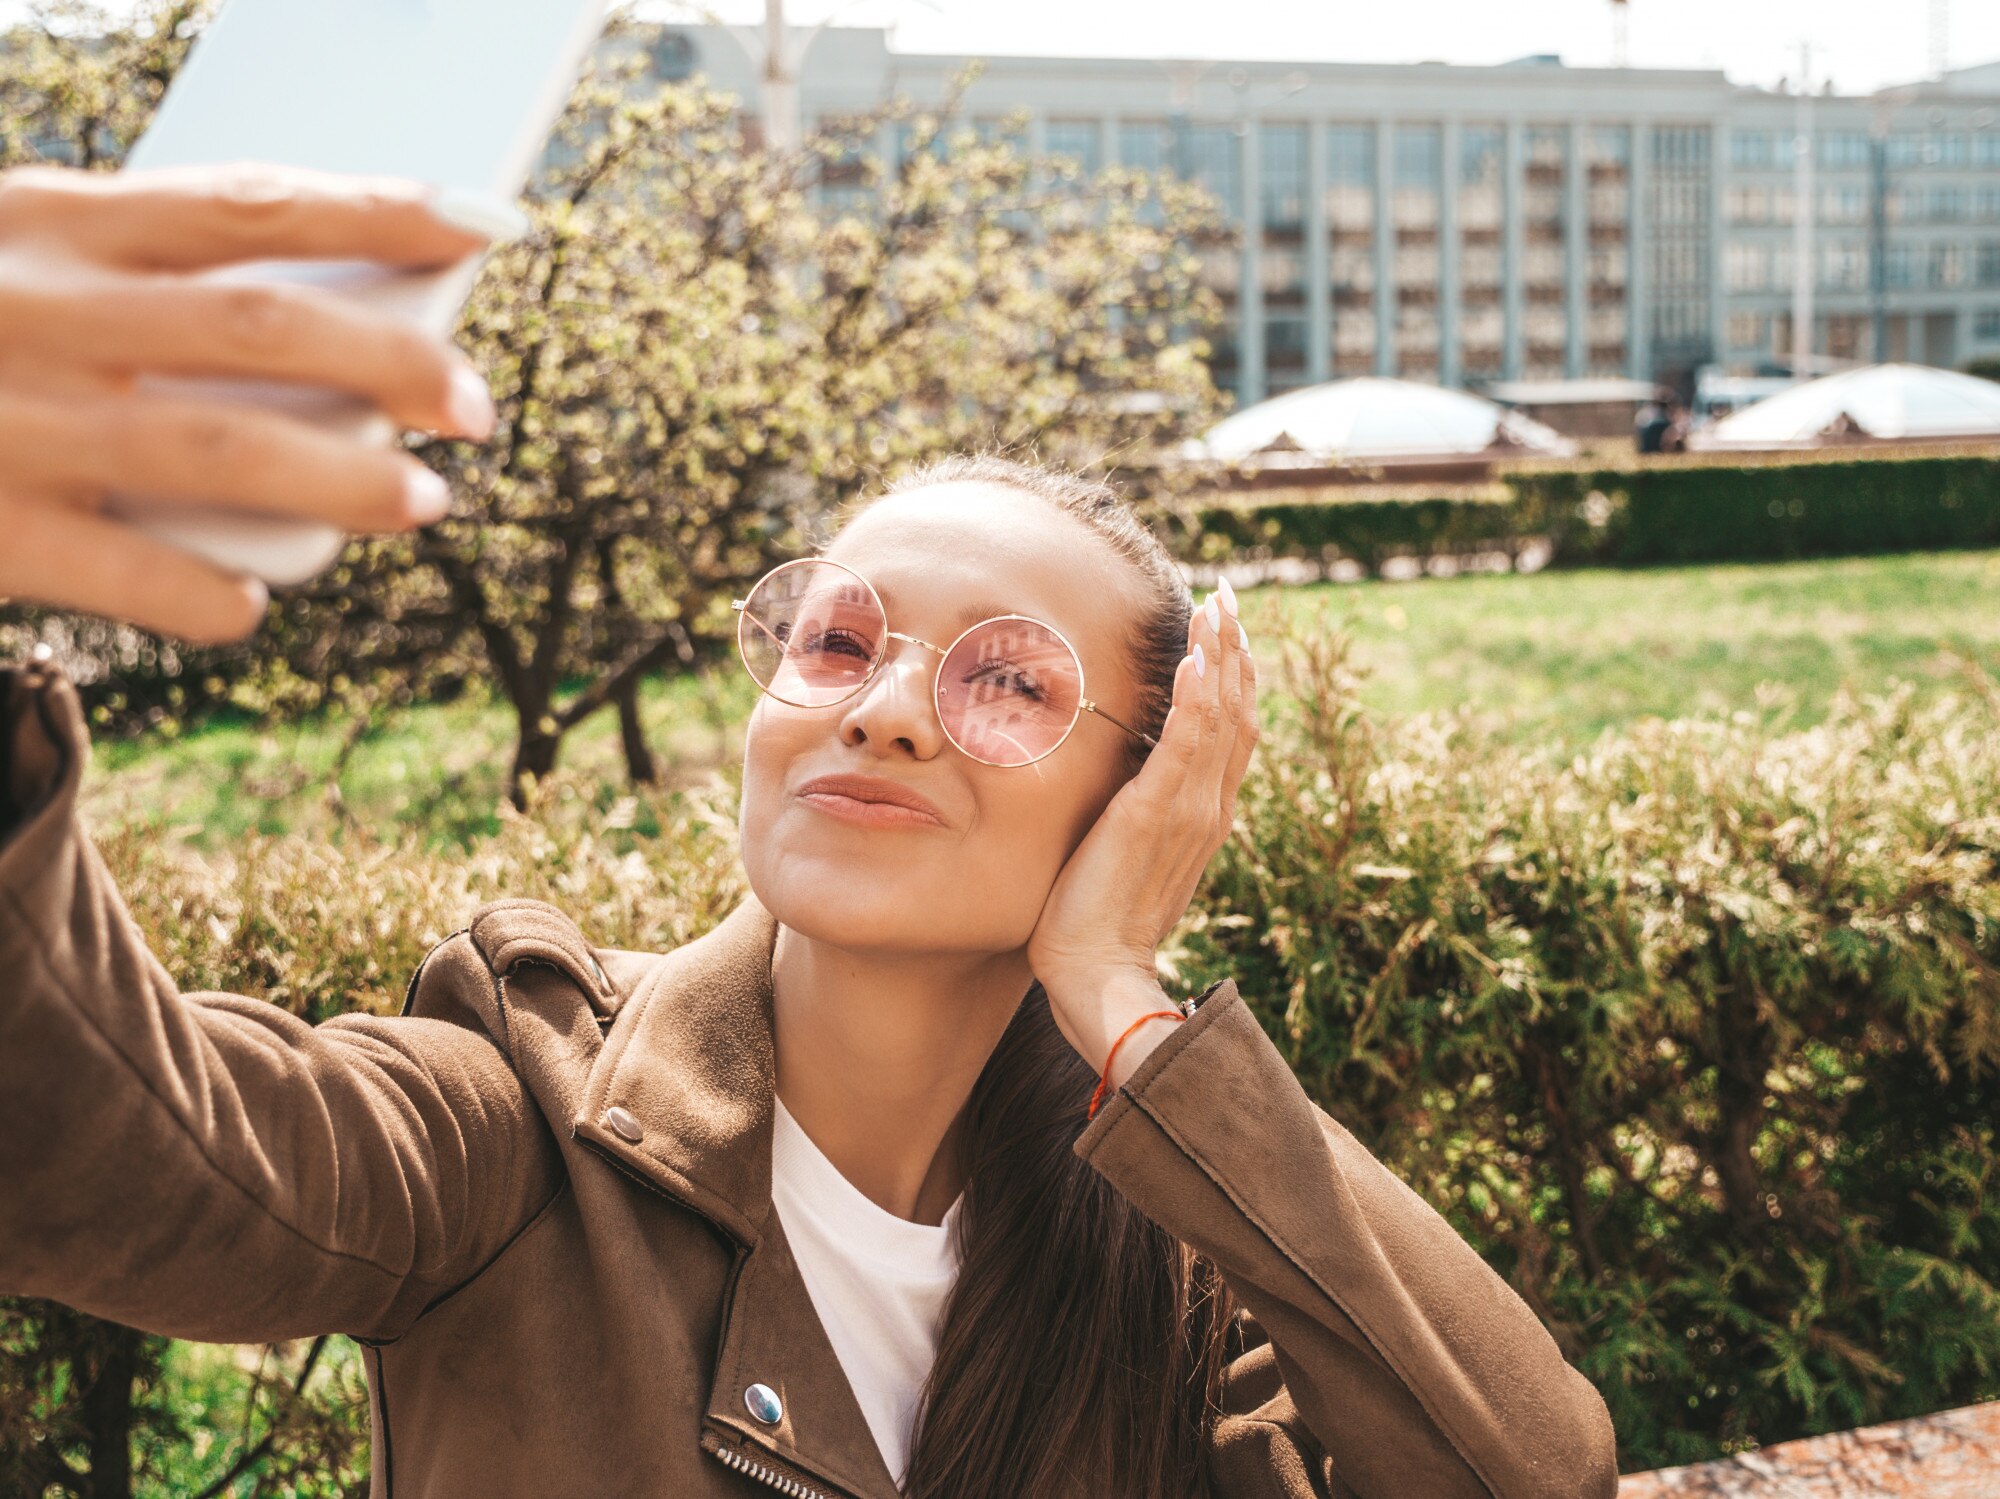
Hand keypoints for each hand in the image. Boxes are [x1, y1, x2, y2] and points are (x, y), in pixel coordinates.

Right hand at [0, 161, 504, 643]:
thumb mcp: (3, 251)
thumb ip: (123, 268)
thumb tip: (305, 315)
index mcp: (46, 222)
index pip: (246, 202)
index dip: (375, 211)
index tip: (483, 224)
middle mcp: (40, 312)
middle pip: (259, 325)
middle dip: (392, 360)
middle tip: (480, 404)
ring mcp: (11, 422)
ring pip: (219, 447)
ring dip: (339, 479)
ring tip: (425, 502)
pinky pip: (124, 569)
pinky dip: (206, 590)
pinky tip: (255, 601)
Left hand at [1028, 576, 1258, 1082]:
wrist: (1097, 971)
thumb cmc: (1099, 917)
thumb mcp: (1130, 851)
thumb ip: (1143, 811)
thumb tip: (1128, 779)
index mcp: (1206, 813)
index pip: (1232, 729)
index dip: (1233, 674)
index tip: (1225, 627)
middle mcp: (1210, 806)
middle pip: (1238, 711)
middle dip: (1234, 649)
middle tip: (1228, 596)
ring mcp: (1189, 811)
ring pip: (1220, 718)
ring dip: (1219, 657)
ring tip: (1216, 608)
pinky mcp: (1154, 815)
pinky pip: (1185, 747)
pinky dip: (1195, 701)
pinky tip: (1195, 660)